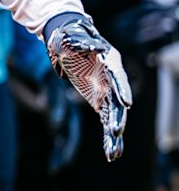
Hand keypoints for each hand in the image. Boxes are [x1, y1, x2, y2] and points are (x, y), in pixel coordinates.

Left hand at [45, 14, 132, 160]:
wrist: (65, 40)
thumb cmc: (69, 36)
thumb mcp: (71, 37)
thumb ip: (80, 43)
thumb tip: (90, 47)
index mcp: (109, 61)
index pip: (118, 77)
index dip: (122, 90)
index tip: (126, 103)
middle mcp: (112, 79)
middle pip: (118, 101)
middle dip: (118, 117)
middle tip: (115, 132)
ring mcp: (107, 91)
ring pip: (114, 115)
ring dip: (114, 135)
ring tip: (113, 154)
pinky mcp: (99, 100)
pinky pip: (106, 120)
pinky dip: (108, 136)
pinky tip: (111, 153)